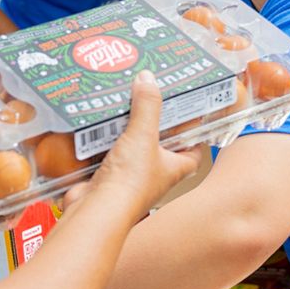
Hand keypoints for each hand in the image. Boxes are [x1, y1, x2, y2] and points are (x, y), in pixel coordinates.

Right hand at [64, 71, 199, 211]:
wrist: (96, 210)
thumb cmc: (130, 183)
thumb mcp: (143, 135)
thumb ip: (147, 105)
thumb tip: (149, 79)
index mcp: (174, 167)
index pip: (194, 149)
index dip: (193, 131)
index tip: (189, 110)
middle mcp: (155, 174)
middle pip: (159, 144)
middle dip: (152, 124)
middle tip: (148, 98)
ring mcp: (130, 176)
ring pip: (130, 146)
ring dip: (124, 129)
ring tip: (121, 102)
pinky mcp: (107, 176)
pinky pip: (106, 152)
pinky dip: (101, 139)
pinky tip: (95, 121)